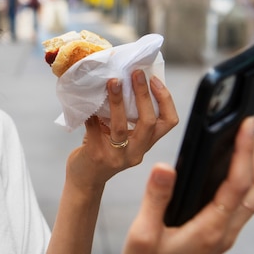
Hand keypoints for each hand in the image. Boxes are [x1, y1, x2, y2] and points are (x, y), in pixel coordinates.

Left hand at [65, 70, 178, 192]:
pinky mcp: (96, 155)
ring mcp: (116, 156)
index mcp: (145, 144)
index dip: (165, 100)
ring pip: (121, 126)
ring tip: (113, 81)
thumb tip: (125, 80)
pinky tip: (87, 99)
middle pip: (149, 122)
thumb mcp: (121, 136)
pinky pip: (93, 129)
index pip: (168, 122)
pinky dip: (91, 113)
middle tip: (136, 73)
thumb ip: (127, 117)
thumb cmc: (102, 151)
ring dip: (117, 101)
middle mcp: (135, 152)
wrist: (84, 180)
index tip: (154, 79)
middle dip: (143, 95)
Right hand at [123, 116, 253, 253]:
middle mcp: (225, 232)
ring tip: (241, 142)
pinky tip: (223, 169)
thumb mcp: (142, 235)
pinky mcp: (217, 235)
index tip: (245, 126)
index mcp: (211, 230)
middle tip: (248, 128)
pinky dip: (242, 180)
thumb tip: (164, 165)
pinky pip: (242, 204)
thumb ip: (155, 199)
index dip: (245, 151)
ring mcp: (224, 235)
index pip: (238, 184)